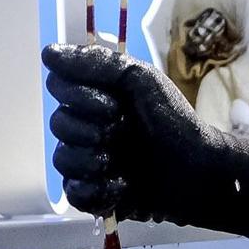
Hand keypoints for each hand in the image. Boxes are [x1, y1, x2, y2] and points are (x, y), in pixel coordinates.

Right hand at [45, 43, 248, 236]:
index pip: (58, 87)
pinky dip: (97, 191)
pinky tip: (123, 186)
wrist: (199, 170)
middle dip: (91, 129)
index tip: (113, 103)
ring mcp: (91, 162)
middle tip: (124, 132)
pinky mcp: (97, 195)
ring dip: (93, 160)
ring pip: (63, 159)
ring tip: (123, 163)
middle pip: (58, 123)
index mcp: (96, 97)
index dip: (79, 96)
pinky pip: (74, 194)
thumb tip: (48, 52)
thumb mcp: (141, 80)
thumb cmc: (174, 121)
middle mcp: (88, 127)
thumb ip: (97, 63)